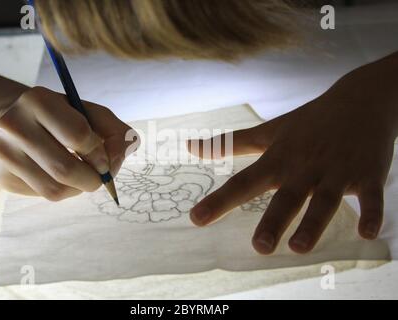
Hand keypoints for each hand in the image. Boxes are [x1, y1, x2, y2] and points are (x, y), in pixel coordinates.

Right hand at [0, 86, 137, 200]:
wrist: (15, 120)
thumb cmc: (62, 117)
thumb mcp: (91, 113)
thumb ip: (117, 132)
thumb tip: (121, 157)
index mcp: (38, 101)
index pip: (77, 135)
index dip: (99, 153)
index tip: (106, 158)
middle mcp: (14, 126)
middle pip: (64, 169)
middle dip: (93, 179)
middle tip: (101, 176)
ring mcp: (4, 154)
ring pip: (54, 189)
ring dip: (79, 188)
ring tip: (83, 173)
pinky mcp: (3, 177)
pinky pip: (44, 195)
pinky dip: (63, 190)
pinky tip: (61, 174)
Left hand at [188, 53, 397, 253]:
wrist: (360, 99)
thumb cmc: (307, 122)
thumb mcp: (267, 132)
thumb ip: (228, 143)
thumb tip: (189, 146)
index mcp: (279, 159)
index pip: (243, 182)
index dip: (219, 202)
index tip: (196, 219)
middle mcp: (304, 167)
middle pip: (286, 197)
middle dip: (273, 221)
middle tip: (259, 247)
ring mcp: (337, 172)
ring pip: (325, 201)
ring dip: (314, 224)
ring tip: (299, 248)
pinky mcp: (368, 175)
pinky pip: (372, 198)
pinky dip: (372, 214)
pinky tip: (369, 234)